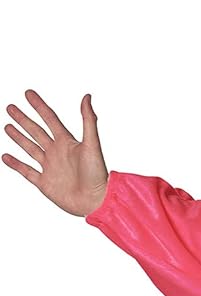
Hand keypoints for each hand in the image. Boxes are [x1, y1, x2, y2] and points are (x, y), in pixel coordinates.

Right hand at [3, 89, 108, 215]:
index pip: (50, 119)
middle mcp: (57, 153)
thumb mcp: (92, 144)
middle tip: (10, 107)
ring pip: (30, 148)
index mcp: (67, 142)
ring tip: (7, 126)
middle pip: (36, 131)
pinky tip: (5, 156)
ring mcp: (50, 167)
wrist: (95, 202)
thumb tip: (87, 97)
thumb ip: (88, 120)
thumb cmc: (97, 174)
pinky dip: (16, 164)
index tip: (28, 93)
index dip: (39, 106)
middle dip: (23, 119)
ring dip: (18, 137)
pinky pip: (27, 171)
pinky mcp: (45, 183)